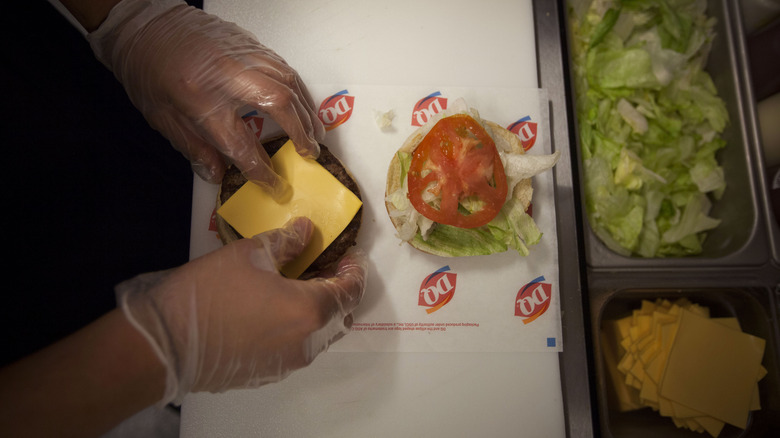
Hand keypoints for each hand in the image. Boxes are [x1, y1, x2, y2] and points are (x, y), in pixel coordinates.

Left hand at [87, 0, 324, 197]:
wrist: (144, 25)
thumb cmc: (148, 71)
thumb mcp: (162, 118)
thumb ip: (194, 148)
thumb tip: (218, 174)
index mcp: (202, 102)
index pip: (242, 146)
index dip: (263, 171)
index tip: (275, 186)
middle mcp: (229, 77)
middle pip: (280, 105)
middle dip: (301, 132)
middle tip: (311, 153)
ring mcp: (243, 55)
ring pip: (288, 82)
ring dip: (307, 111)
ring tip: (315, 133)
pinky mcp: (250, 43)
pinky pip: (284, 66)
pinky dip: (298, 88)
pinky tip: (302, 104)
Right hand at [115, 217, 366, 404]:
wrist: (165, 343)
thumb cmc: (209, 292)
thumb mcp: (250, 254)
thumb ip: (286, 242)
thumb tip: (306, 231)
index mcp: (310, 310)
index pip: (351, 290)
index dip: (354, 270)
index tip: (348, 255)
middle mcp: (307, 342)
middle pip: (339, 315)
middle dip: (337, 290)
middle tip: (322, 267)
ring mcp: (288, 363)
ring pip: (318, 334)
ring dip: (316, 310)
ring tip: (296, 286)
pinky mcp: (268, 374)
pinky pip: (295, 348)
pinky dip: (296, 327)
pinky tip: (273, 310)